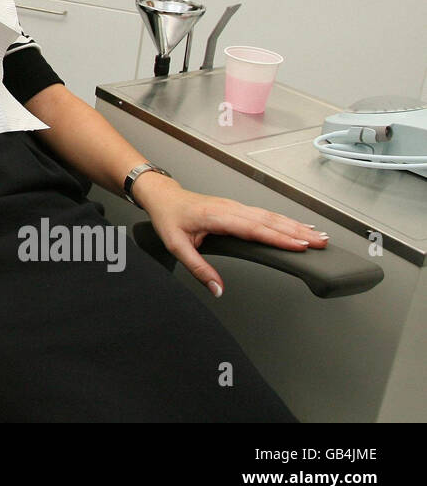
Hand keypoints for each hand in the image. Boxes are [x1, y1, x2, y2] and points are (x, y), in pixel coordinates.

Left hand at [135, 175, 328, 296]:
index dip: (278, 237)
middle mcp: (230, 208)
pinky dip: (284, 221)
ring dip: (295, 226)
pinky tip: (298, 227)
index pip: (253, 228)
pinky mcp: (237, 208)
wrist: (163, 196)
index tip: (299, 245)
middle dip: (297, 232)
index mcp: (216, 216)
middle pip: (269, 220)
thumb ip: (198, 269)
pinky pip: (264, 214)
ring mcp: (235, 206)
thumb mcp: (176, 246)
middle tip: (321, 243)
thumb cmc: (169, 218)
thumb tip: (217, 289)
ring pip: (270, 216)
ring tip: (318, 236)